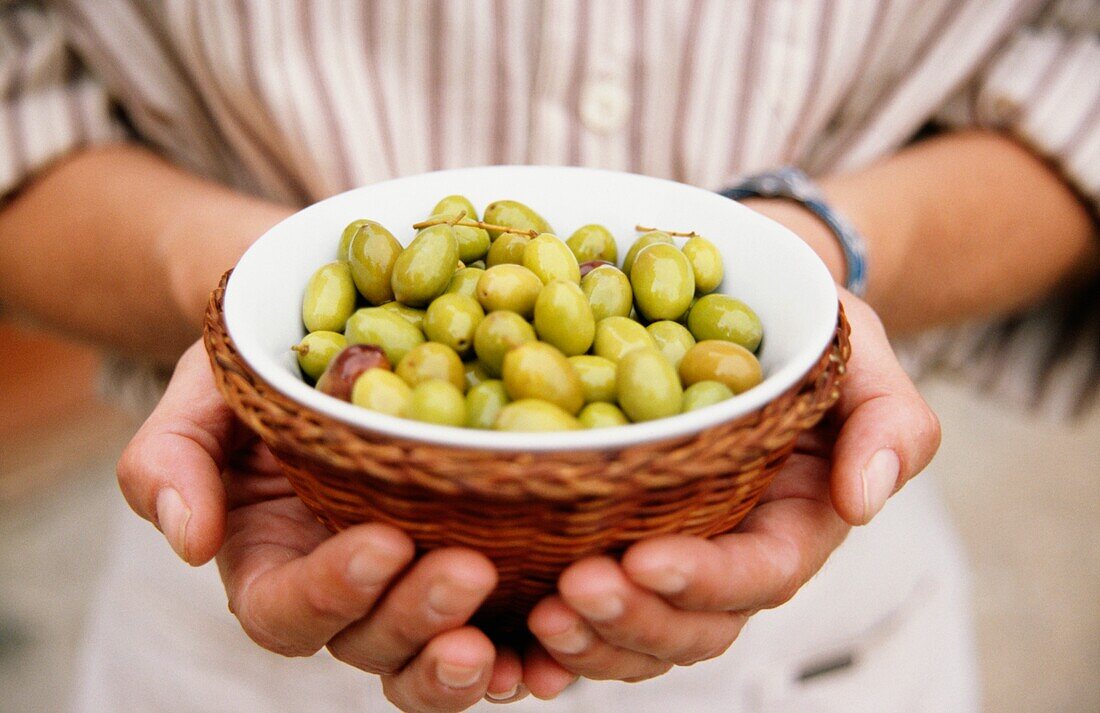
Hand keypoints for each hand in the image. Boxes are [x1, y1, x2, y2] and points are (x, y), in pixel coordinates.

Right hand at [117, 343, 524, 711]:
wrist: (337, 335)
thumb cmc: (261, 364)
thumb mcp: (202, 392)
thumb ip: (170, 459)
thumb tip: (187, 542)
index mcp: (271, 562)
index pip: (286, 609)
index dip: (332, 589)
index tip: (381, 539)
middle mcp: (344, 591)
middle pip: (369, 644)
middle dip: (417, 619)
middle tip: (470, 571)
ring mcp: (411, 585)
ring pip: (433, 657)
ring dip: (471, 662)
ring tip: (519, 644)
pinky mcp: (477, 564)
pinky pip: (500, 630)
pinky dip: (530, 652)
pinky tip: (563, 651)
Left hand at [523, 293, 940, 695]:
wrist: (740, 326)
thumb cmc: (806, 340)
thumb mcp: (863, 359)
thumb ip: (890, 424)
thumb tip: (864, 501)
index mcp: (787, 529)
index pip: (757, 576)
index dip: (704, 579)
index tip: (645, 556)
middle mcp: (726, 560)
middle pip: (690, 626)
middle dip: (633, 619)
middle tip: (572, 589)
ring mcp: (668, 559)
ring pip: (636, 635)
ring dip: (589, 638)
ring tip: (539, 614)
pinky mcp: (612, 544)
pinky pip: (588, 609)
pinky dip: (554, 638)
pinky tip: (512, 631)